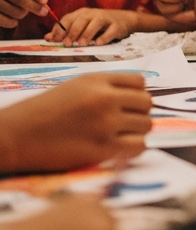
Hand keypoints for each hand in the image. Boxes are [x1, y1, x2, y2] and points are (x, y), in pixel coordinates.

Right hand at [0, 73, 151, 172]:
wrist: (15, 136)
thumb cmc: (42, 112)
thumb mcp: (74, 87)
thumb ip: (105, 88)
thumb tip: (138, 97)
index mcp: (97, 80)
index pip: (140, 82)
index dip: (136, 94)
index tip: (126, 105)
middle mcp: (104, 99)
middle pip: (147, 103)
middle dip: (139, 113)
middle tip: (123, 123)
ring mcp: (105, 124)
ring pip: (146, 125)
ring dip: (136, 132)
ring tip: (117, 136)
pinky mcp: (103, 149)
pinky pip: (139, 146)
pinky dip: (132, 149)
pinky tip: (117, 149)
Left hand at [44, 8, 136, 46]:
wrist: (124, 20)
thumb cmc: (99, 25)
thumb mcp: (82, 26)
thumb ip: (66, 31)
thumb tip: (48, 38)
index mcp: (82, 13)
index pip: (68, 18)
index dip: (61, 28)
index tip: (55, 40)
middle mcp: (93, 14)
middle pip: (81, 20)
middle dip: (73, 32)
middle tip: (67, 44)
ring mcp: (106, 19)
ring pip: (96, 23)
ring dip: (87, 33)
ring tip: (81, 44)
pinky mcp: (117, 26)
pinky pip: (110, 31)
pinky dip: (104, 37)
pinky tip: (98, 43)